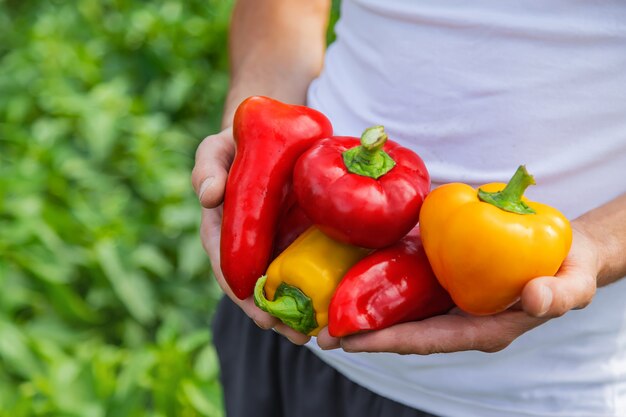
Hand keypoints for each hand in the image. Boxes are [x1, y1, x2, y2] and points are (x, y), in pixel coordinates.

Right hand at [192, 128, 310, 344]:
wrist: (270, 132)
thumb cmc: (237, 142)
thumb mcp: (217, 149)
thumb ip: (207, 167)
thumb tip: (208, 196)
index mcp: (223, 230)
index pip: (228, 269)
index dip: (242, 295)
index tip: (260, 316)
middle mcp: (250, 243)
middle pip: (259, 287)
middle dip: (276, 315)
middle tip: (299, 336)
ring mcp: (276, 241)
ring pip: (286, 282)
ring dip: (300, 311)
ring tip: (320, 334)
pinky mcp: (302, 234)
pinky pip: (310, 262)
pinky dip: (319, 286)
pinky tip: (336, 304)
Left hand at [316, 226, 598, 353]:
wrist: (566, 249)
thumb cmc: (570, 268)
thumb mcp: (573, 283)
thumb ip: (557, 295)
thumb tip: (531, 299)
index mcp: (482, 329)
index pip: (428, 340)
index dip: (388, 341)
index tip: (350, 340)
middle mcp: (458, 318)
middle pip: (403, 331)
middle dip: (362, 333)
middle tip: (318, 333)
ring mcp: (448, 298)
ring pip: (400, 310)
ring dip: (361, 311)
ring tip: (321, 310)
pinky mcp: (444, 277)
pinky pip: (408, 284)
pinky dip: (379, 284)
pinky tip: (351, 275)